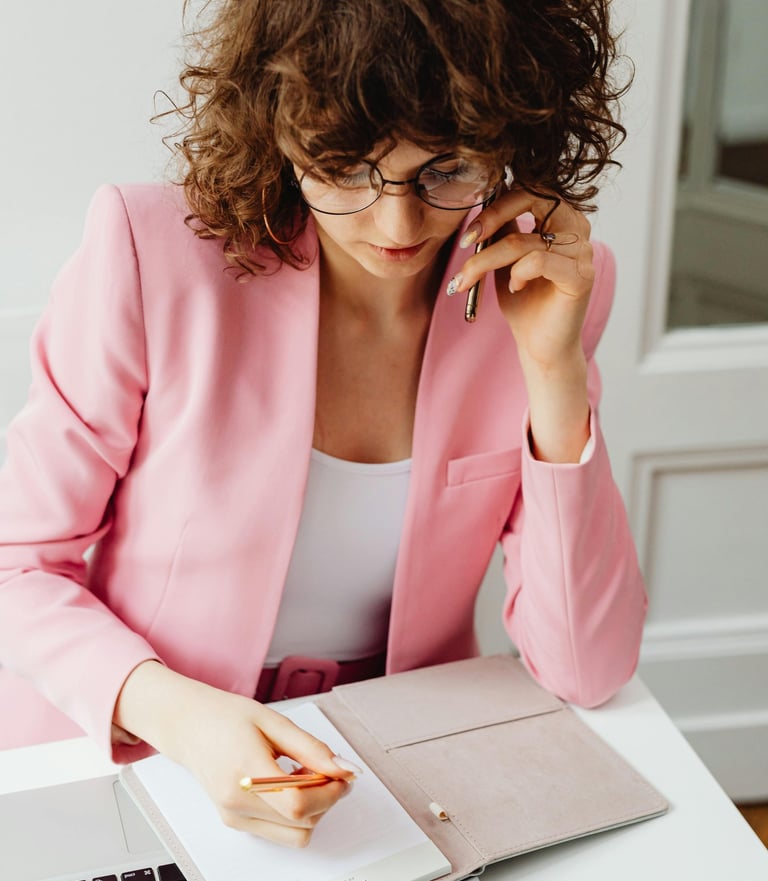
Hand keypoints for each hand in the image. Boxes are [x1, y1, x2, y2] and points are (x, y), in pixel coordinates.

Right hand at [114, 661, 355, 846]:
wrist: (189, 727)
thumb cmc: (226, 718)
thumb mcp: (274, 721)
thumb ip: (311, 748)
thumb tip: (343, 768)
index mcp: (246, 772)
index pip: (298, 804)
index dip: (330, 793)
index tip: (342, 775)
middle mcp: (237, 803)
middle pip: (302, 823)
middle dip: (326, 798)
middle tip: (328, 769)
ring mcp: (235, 817)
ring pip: (296, 834)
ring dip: (313, 809)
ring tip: (306, 775)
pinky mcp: (236, 823)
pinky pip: (280, 831)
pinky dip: (295, 813)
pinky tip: (290, 784)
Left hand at [453, 187, 593, 368]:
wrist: (538, 345)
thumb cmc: (524, 302)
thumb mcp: (505, 259)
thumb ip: (503, 229)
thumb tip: (485, 200)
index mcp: (561, 218)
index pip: (530, 190)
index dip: (496, 205)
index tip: (469, 232)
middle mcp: (577, 229)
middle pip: (532, 201)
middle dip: (492, 219)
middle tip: (467, 243)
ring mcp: (583, 253)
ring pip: (524, 242)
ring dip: (487, 260)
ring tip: (469, 280)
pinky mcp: (581, 277)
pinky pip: (539, 262)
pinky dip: (517, 273)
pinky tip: (514, 287)